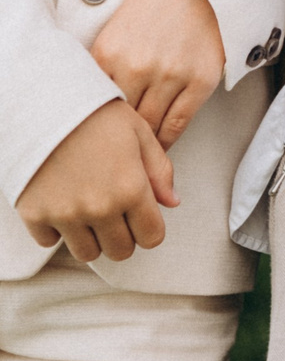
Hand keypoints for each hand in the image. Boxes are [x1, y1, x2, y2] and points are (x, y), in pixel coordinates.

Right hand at [14, 99, 177, 260]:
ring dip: (93, 239)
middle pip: (121, 251)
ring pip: (87, 254)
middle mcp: (100, 208)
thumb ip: (159, 171)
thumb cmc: (95, 114)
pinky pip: (51, 242)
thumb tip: (172, 202)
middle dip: (124, 237)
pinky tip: (64, 207)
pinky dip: (58, 231)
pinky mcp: (35, 215)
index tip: (143, 219)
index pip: (151, 237)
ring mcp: (65, 214)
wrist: (44, 106)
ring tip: (92, 215)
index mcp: (131, 189)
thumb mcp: (139, 134)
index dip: (150, 230)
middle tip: (119, 217)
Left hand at [88, 0, 223, 147]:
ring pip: (150, 127)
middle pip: (121, 121)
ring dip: (142, 144)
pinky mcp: (200, 80)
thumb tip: (85, 115)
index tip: (91, 144)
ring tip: (134, 155)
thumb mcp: (110, 39)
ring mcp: (172, 74)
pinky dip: (167, 139)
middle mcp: (138, 67)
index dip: (92, 130)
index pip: (94, 108)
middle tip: (110, 158)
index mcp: (108, 56)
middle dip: (116, 141)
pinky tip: (159, 145)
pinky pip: (179, 123)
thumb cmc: (146, 16)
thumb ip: (98, 74)